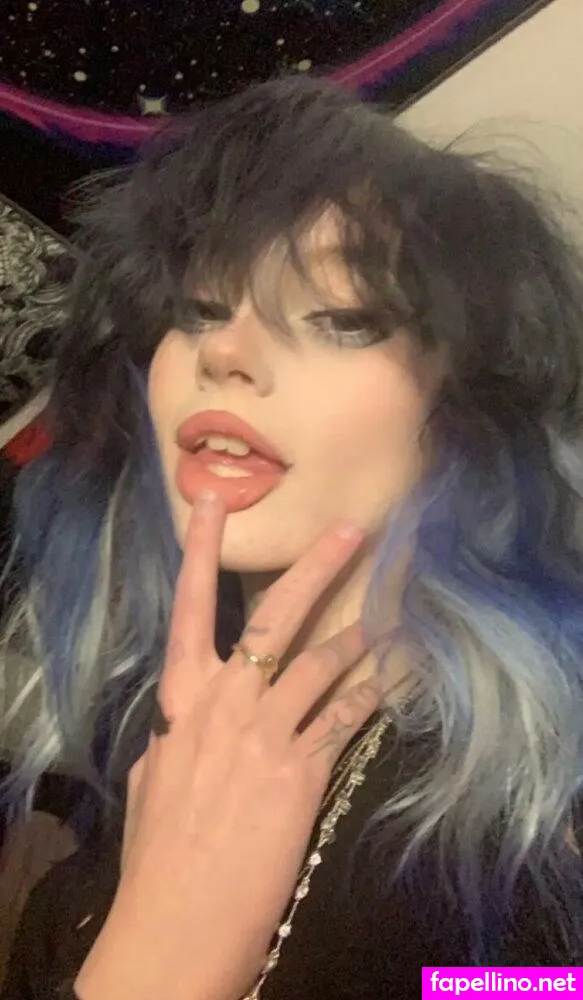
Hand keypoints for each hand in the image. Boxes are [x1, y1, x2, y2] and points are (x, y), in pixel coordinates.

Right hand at [74, 491, 380, 999]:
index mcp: (181, 702)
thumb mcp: (152, 781)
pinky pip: (346, 717)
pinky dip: (374, 693)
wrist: (178, 922)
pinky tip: (398, 675)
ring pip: (322, 663)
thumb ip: (176, 738)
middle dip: (313, 569)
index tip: (212, 502)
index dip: (199, 552)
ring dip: (360, 633)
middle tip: (350, 531)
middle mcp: (225, 705)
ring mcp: (266, 736)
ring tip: (392, 609)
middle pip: (273, 619)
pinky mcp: (302, 772)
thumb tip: (186, 722)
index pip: (188, 610)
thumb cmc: (158, 855)